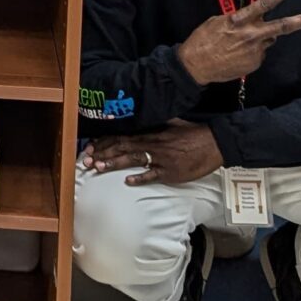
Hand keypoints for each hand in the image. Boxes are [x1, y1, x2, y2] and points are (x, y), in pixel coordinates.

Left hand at [78, 120, 223, 186]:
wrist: (214, 143)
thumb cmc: (193, 133)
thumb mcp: (172, 123)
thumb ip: (156, 123)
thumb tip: (143, 119)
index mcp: (152, 133)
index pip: (123, 137)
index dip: (105, 143)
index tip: (91, 148)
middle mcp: (153, 145)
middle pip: (123, 148)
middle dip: (103, 154)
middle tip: (86, 161)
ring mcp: (162, 159)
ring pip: (133, 160)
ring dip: (114, 163)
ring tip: (98, 168)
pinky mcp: (171, 172)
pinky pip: (153, 175)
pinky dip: (140, 177)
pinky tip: (128, 181)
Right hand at [175, 0, 300, 85]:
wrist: (195, 66)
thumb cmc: (203, 40)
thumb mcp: (217, 21)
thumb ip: (238, 19)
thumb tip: (251, 20)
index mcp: (240, 20)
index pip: (264, 3)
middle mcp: (252, 35)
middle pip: (283, 27)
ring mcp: (256, 51)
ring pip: (267, 40)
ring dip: (259, 38)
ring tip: (237, 44)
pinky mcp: (255, 64)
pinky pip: (259, 54)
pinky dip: (252, 52)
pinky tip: (236, 54)